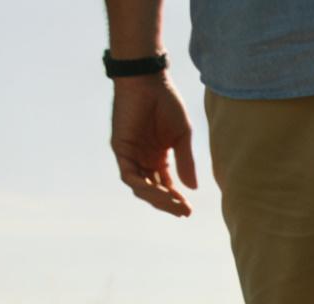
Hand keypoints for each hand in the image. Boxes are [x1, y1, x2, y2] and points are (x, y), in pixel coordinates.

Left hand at [110, 76, 196, 216]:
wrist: (148, 80)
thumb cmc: (166, 102)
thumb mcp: (181, 136)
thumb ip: (185, 161)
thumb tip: (192, 188)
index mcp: (157, 156)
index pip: (164, 185)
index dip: (176, 199)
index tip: (189, 210)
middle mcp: (142, 158)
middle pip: (152, 190)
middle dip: (168, 204)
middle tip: (184, 212)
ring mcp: (130, 154)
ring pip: (140, 187)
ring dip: (157, 198)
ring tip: (176, 205)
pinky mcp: (120, 148)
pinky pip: (129, 175)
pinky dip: (144, 186)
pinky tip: (161, 191)